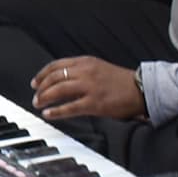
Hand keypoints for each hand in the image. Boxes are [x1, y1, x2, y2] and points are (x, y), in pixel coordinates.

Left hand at [29, 56, 145, 123]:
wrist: (142, 89)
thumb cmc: (122, 81)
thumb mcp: (99, 68)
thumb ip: (81, 71)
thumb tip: (62, 80)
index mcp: (86, 62)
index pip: (56, 65)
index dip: (42, 74)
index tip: (35, 82)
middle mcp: (86, 72)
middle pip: (54, 77)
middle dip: (41, 87)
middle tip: (35, 96)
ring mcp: (90, 87)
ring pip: (59, 90)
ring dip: (45, 97)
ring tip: (38, 104)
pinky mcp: (95, 103)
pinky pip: (70, 107)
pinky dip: (56, 111)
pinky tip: (49, 114)